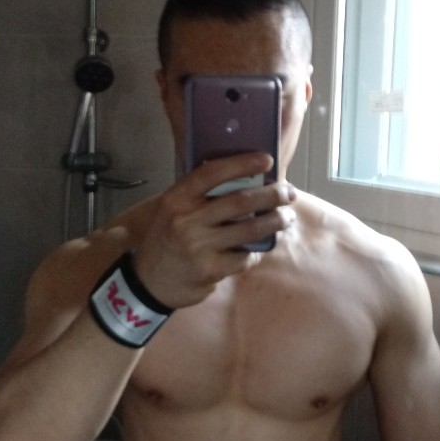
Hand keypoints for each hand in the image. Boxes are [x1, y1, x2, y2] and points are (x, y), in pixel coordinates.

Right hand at [134, 151, 296, 307]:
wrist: (150, 281)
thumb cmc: (169, 238)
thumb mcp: (174, 210)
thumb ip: (201, 196)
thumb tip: (248, 179)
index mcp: (177, 199)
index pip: (211, 174)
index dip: (241, 164)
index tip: (267, 159)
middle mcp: (186, 221)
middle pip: (239, 201)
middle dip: (271, 195)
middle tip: (289, 192)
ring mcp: (198, 247)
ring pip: (248, 230)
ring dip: (274, 222)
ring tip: (287, 217)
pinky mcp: (209, 271)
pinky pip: (243, 257)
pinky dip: (255, 253)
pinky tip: (258, 249)